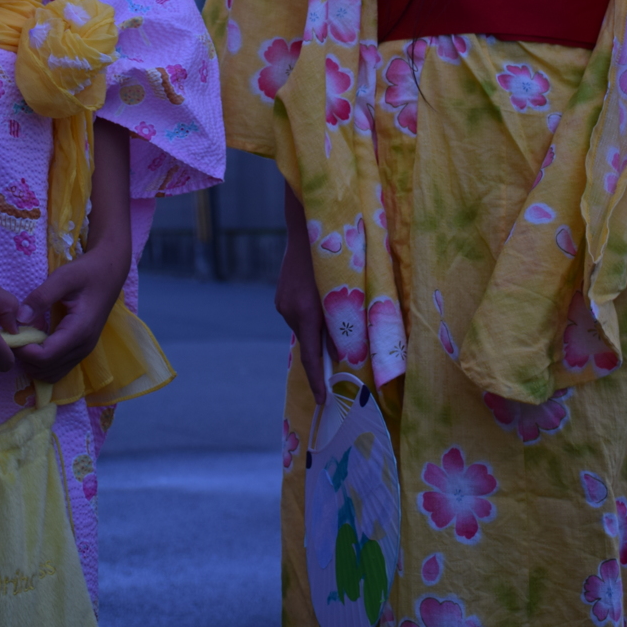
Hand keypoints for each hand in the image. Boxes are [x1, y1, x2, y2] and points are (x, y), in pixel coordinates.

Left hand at [14, 251, 127, 384]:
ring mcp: (83, 351)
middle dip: (25, 358)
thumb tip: (19, 319)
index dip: (23, 350)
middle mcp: (83, 347)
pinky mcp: (80, 350)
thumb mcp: (63, 277)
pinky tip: (36, 341)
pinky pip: (58, 368)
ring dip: (32, 362)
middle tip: (14, 335)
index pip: (45, 357)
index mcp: (79, 331)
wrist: (109, 273)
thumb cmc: (87, 272)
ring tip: (25, 338)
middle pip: (45, 370)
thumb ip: (41, 297)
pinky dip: (42, 362)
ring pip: (51, 374)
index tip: (11, 334)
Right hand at [277, 182, 326, 402]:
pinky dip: (311, 319)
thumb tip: (344, 352)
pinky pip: (298, 316)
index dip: (317, 382)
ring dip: (319, 332)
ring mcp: (282, 303)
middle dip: (323, 355)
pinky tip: (321, 305)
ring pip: (305, 329)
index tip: (322, 401)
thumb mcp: (346, 292)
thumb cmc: (337, 255)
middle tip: (339, 363)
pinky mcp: (281, 296)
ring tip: (334, 319)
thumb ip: (344, 323)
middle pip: (309, 344)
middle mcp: (290, 310)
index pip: (312, 358)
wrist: (305, 224)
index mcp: (307, 312)